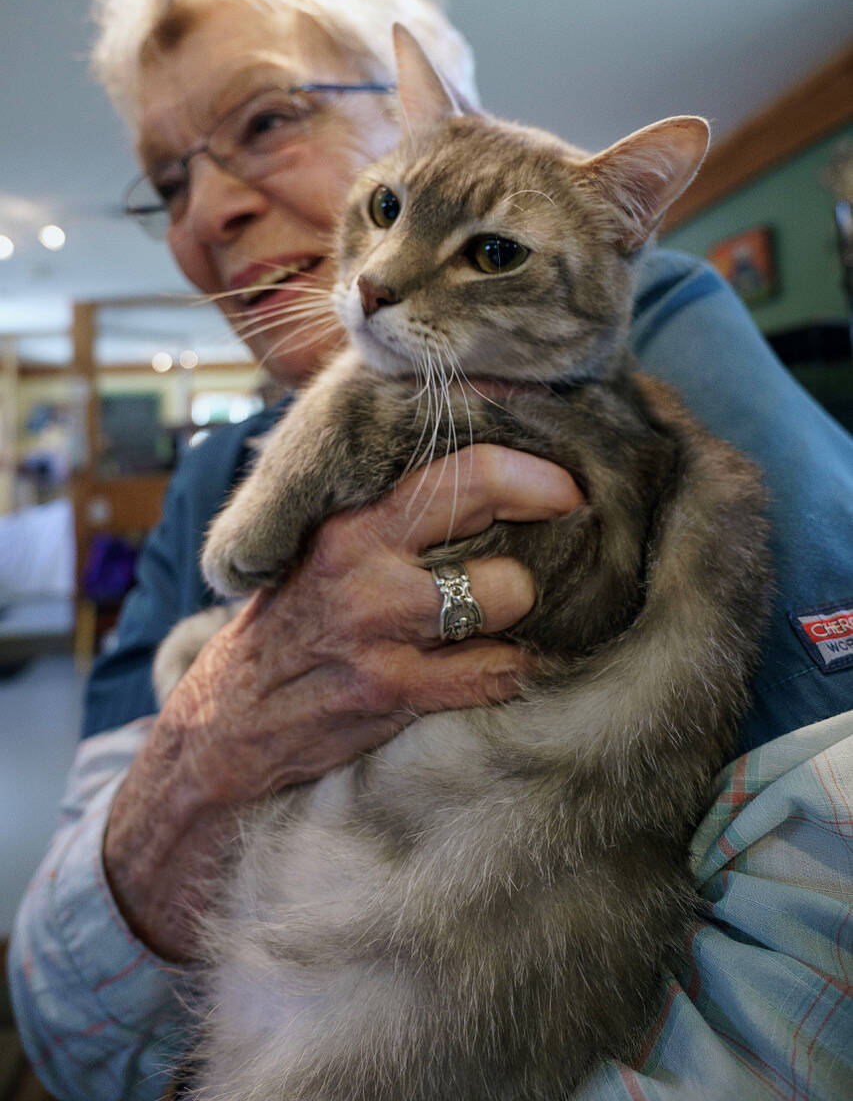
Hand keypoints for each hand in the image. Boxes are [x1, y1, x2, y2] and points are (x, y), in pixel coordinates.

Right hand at [103, 445, 582, 960]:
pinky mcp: (392, 695)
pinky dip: (514, 673)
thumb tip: (491, 493)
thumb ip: (393, 524)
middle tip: (526, 573)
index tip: (570, 491)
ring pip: (505, 603)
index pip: (465, 475)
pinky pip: (496, 675)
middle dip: (531, 562)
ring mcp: (380, 635)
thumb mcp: (320, 556)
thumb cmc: (285, 634)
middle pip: (499, 548)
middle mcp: (367, 569)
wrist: (221, 729)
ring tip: (503, 628)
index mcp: (352, 524)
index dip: (534, 478)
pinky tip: (504, 670)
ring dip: (520, 622)